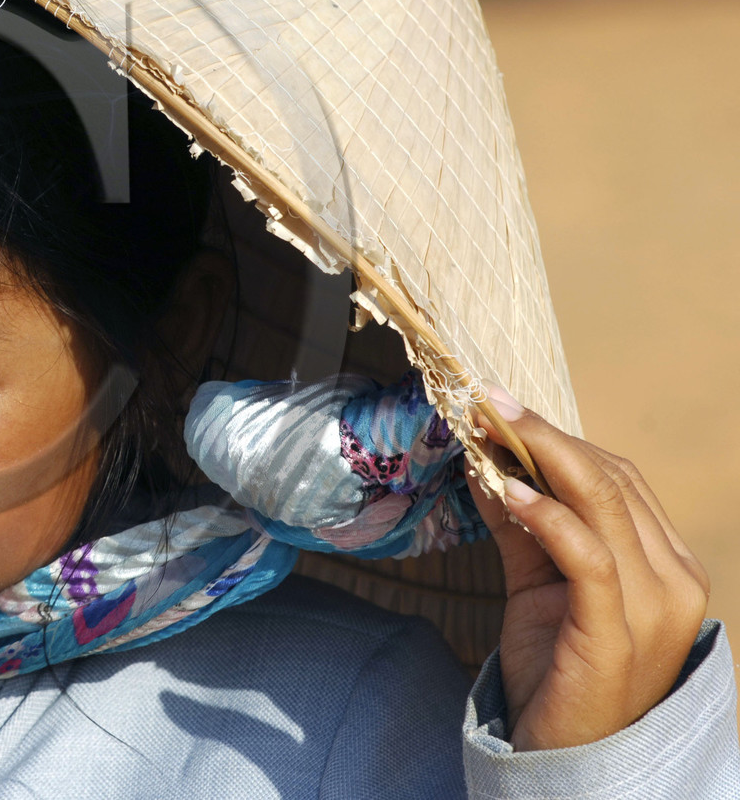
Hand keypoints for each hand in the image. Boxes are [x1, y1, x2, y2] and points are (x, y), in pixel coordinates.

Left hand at [466, 399, 709, 750]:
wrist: (564, 758)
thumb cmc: (556, 670)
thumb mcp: (536, 583)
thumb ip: (521, 525)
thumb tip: (485, 460)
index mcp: (665, 564)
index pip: (617, 477)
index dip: (556, 437)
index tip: (497, 407)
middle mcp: (673, 580)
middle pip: (610, 479)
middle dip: (542, 434)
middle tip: (485, 400)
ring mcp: (653, 607)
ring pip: (603, 504)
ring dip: (538, 456)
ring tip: (487, 426)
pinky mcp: (617, 633)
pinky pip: (588, 557)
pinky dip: (547, 516)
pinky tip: (506, 490)